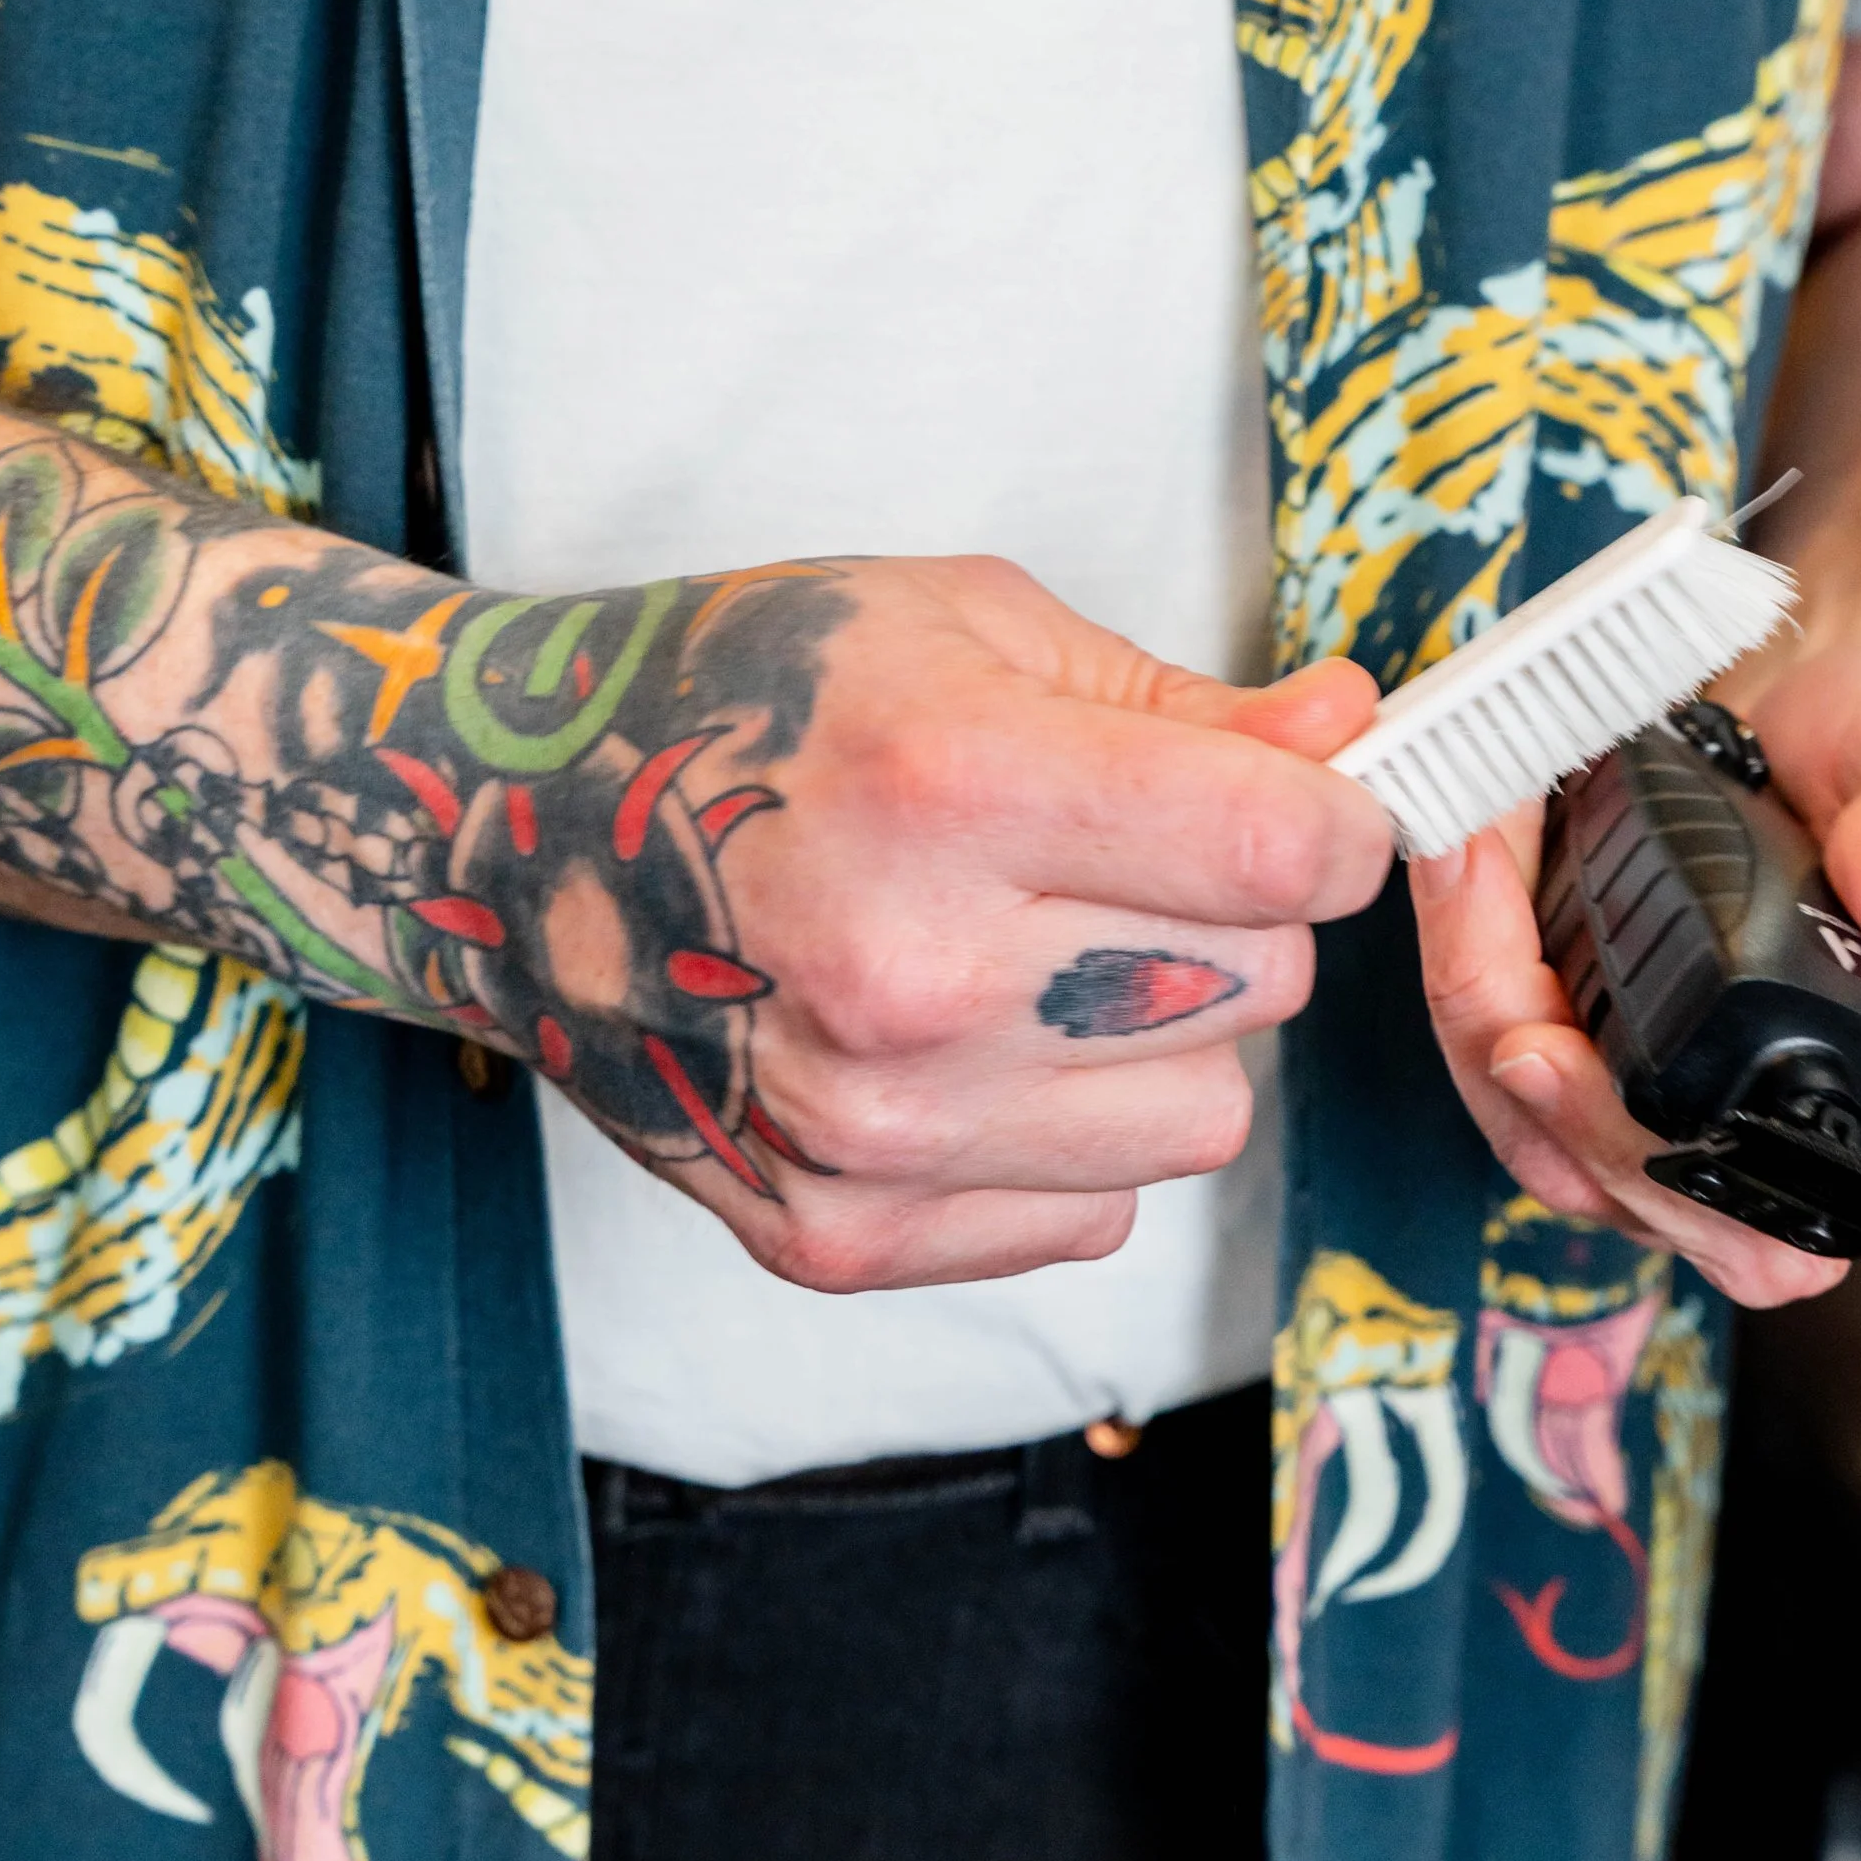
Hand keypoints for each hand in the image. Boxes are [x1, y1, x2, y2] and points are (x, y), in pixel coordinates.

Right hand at [525, 555, 1394, 1293]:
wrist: (504, 835)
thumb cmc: (741, 700)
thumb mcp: (967, 627)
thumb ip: (1183, 704)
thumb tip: (1356, 740)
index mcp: (949, 783)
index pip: (1284, 851)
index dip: (1340, 821)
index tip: (1311, 808)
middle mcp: (910, 976)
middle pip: (1261, 985)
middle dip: (1228, 916)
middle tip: (1107, 864)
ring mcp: (870, 1128)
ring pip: (1201, 1119)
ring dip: (1154, 1042)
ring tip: (1029, 960)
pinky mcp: (837, 1233)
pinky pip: (1093, 1216)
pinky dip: (1063, 1139)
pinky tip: (966, 1052)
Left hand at [1408, 640, 1860, 1309]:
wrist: (1854, 718)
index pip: (1732, 1218)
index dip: (1618, 1151)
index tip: (1535, 1045)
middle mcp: (1760, 1143)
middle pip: (1587, 1167)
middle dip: (1498, 1029)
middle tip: (1467, 883)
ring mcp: (1666, 1110)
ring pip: (1520, 1117)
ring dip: (1465, 988)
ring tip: (1458, 853)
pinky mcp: (1597, 1053)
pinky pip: (1500, 1048)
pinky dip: (1466, 961)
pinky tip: (1459, 867)